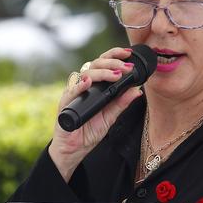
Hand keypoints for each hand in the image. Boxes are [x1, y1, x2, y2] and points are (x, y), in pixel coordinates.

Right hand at [49, 47, 142, 181]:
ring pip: (85, 73)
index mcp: (95, 85)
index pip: (103, 63)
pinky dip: (80, 85)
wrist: (74, 149)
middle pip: (95, 64)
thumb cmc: (90, 130)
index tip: (127, 54)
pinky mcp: (65, 103)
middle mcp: (84, 85)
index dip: (114, 55)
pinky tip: (87, 82)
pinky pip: (71, 91)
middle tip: (126, 67)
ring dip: (102, 72)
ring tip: (115, 75)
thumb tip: (137, 90)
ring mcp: (74, 92)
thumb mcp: (111, 116)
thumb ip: (122, 103)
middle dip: (112, 62)